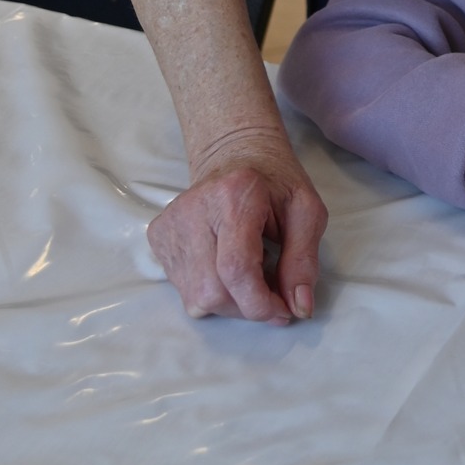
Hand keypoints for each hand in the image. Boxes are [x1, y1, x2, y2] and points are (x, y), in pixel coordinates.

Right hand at [147, 135, 328, 323]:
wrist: (234, 153)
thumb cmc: (275, 182)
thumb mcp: (306, 212)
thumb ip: (304, 261)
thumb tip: (300, 308)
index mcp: (234, 195)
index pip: (236, 269)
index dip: (260, 303)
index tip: (283, 311)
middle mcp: (192, 210)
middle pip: (213, 292)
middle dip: (248, 307)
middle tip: (272, 295)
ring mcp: (170, 225)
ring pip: (196, 298)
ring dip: (231, 303)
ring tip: (250, 277)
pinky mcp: (158, 237)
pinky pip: (184, 290)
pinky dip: (212, 292)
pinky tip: (226, 268)